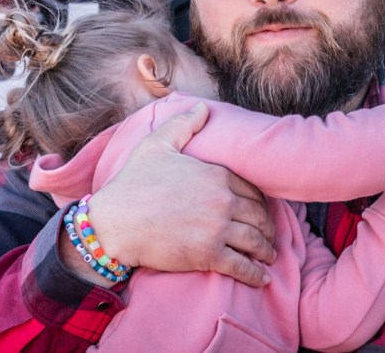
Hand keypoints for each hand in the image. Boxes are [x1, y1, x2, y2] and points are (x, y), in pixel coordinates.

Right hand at [62, 102, 276, 286]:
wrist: (115, 222)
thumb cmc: (133, 182)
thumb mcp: (156, 144)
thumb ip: (183, 125)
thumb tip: (202, 106)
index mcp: (216, 175)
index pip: (252, 190)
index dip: (260, 202)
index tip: (262, 211)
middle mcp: (222, 200)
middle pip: (258, 215)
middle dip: (267, 227)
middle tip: (269, 235)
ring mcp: (217, 228)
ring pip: (255, 240)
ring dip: (266, 249)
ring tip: (268, 255)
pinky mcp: (208, 255)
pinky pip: (241, 266)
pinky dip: (255, 274)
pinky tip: (261, 277)